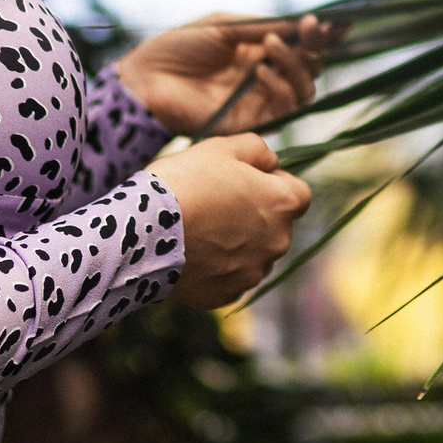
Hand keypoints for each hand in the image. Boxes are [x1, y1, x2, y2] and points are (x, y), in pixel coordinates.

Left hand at [117, 11, 343, 136]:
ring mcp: (261, 102)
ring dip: (295, 65)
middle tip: (309, 30)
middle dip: (315, 48)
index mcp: (259, 52)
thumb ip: (264, 26)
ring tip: (271, 47)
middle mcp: (266, 77)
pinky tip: (260, 70)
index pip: (302, 45)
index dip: (319, 36)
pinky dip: (279, 86)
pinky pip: (284, 109)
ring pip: (304, 89)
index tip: (329, 21)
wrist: (145, 80)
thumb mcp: (224, 26)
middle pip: (311, 68)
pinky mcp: (253, 123)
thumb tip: (306, 22)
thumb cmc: (178, 48)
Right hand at [148, 134, 312, 308]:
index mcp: (282, 204)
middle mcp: (277, 243)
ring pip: (253, 253)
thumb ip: (258, 151)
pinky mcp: (226, 294)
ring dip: (237, 242)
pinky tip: (191, 253)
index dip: (275, 183)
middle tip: (217, 202)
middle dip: (255, 214)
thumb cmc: (186, 182)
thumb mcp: (223, 147)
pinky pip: (229, 277)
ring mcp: (252, 273)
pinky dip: (216, 267)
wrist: (144, 232)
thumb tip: (271, 163)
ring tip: (200, 228)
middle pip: (275, 226)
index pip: (298, 193)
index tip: (247, 179)